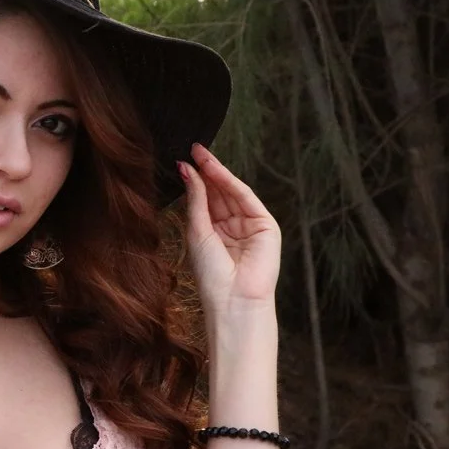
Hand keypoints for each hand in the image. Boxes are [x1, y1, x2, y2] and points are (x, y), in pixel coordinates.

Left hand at [178, 143, 281, 316]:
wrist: (233, 300)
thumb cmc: (211, 275)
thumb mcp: (197, 232)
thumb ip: (195, 199)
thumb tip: (187, 169)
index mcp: (215, 233)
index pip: (206, 200)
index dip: (196, 180)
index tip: (182, 159)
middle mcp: (233, 228)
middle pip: (219, 193)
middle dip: (206, 171)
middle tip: (192, 149)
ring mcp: (250, 226)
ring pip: (232, 193)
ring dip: (216, 172)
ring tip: (200, 154)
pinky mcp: (266, 226)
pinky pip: (246, 198)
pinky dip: (230, 183)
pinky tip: (214, 170)